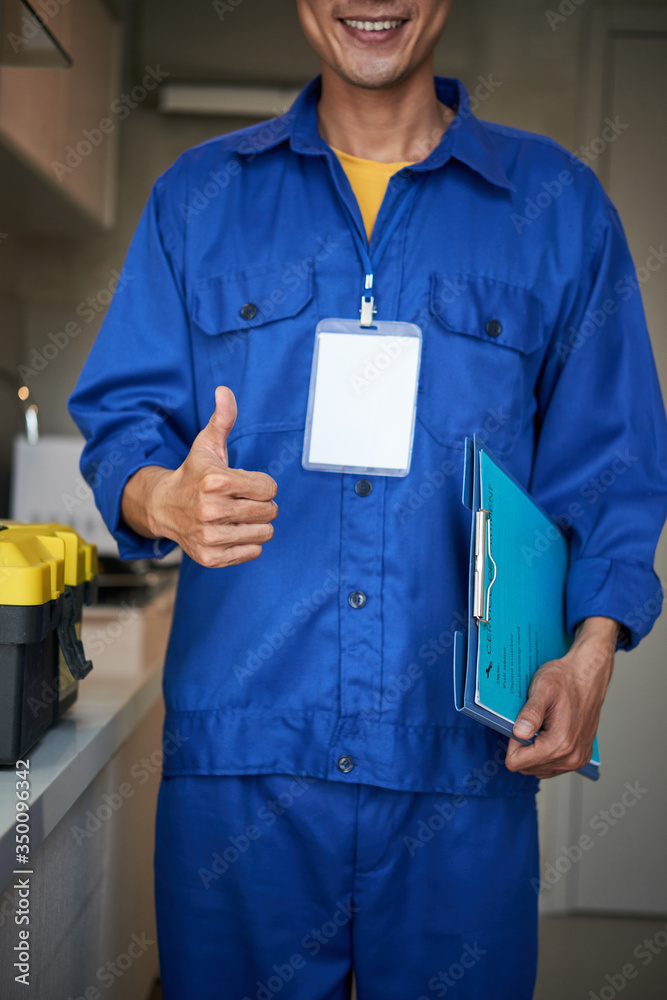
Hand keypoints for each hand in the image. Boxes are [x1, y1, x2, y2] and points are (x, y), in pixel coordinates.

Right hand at [121, 386, 277, 567]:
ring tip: (236, 516)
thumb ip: (222, 419)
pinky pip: (253, 552)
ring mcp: (210, 537)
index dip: (260, 484)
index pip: (269, 487)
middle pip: (269, 511)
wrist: (163, 507)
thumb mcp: (206, 445)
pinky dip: (247, 543)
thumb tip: (224, 391)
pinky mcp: (210, 557)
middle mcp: (211, 510)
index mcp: (215, 481)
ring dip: (256, 524)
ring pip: (265, 533)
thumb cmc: (193, 474)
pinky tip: (229, 531)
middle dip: (260, 504)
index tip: (242, 483)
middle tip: (240, 500)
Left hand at [504, 616, 618, 778]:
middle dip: (522, 747)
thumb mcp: (542, 688)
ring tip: (541, 726)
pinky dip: (544, 753)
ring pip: (538, 769)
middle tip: (530, 723)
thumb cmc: (564, 679)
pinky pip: (551, 767)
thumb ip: (530, 713)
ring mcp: (577, 760)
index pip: (517, 763)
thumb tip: (519, 733)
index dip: (512, 742)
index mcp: (560, 743)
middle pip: (526, 768)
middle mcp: (571, 757)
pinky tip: (549, 732)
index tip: (520, 724)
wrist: (587, 675)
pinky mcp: (580, 758)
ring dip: (533, 751)